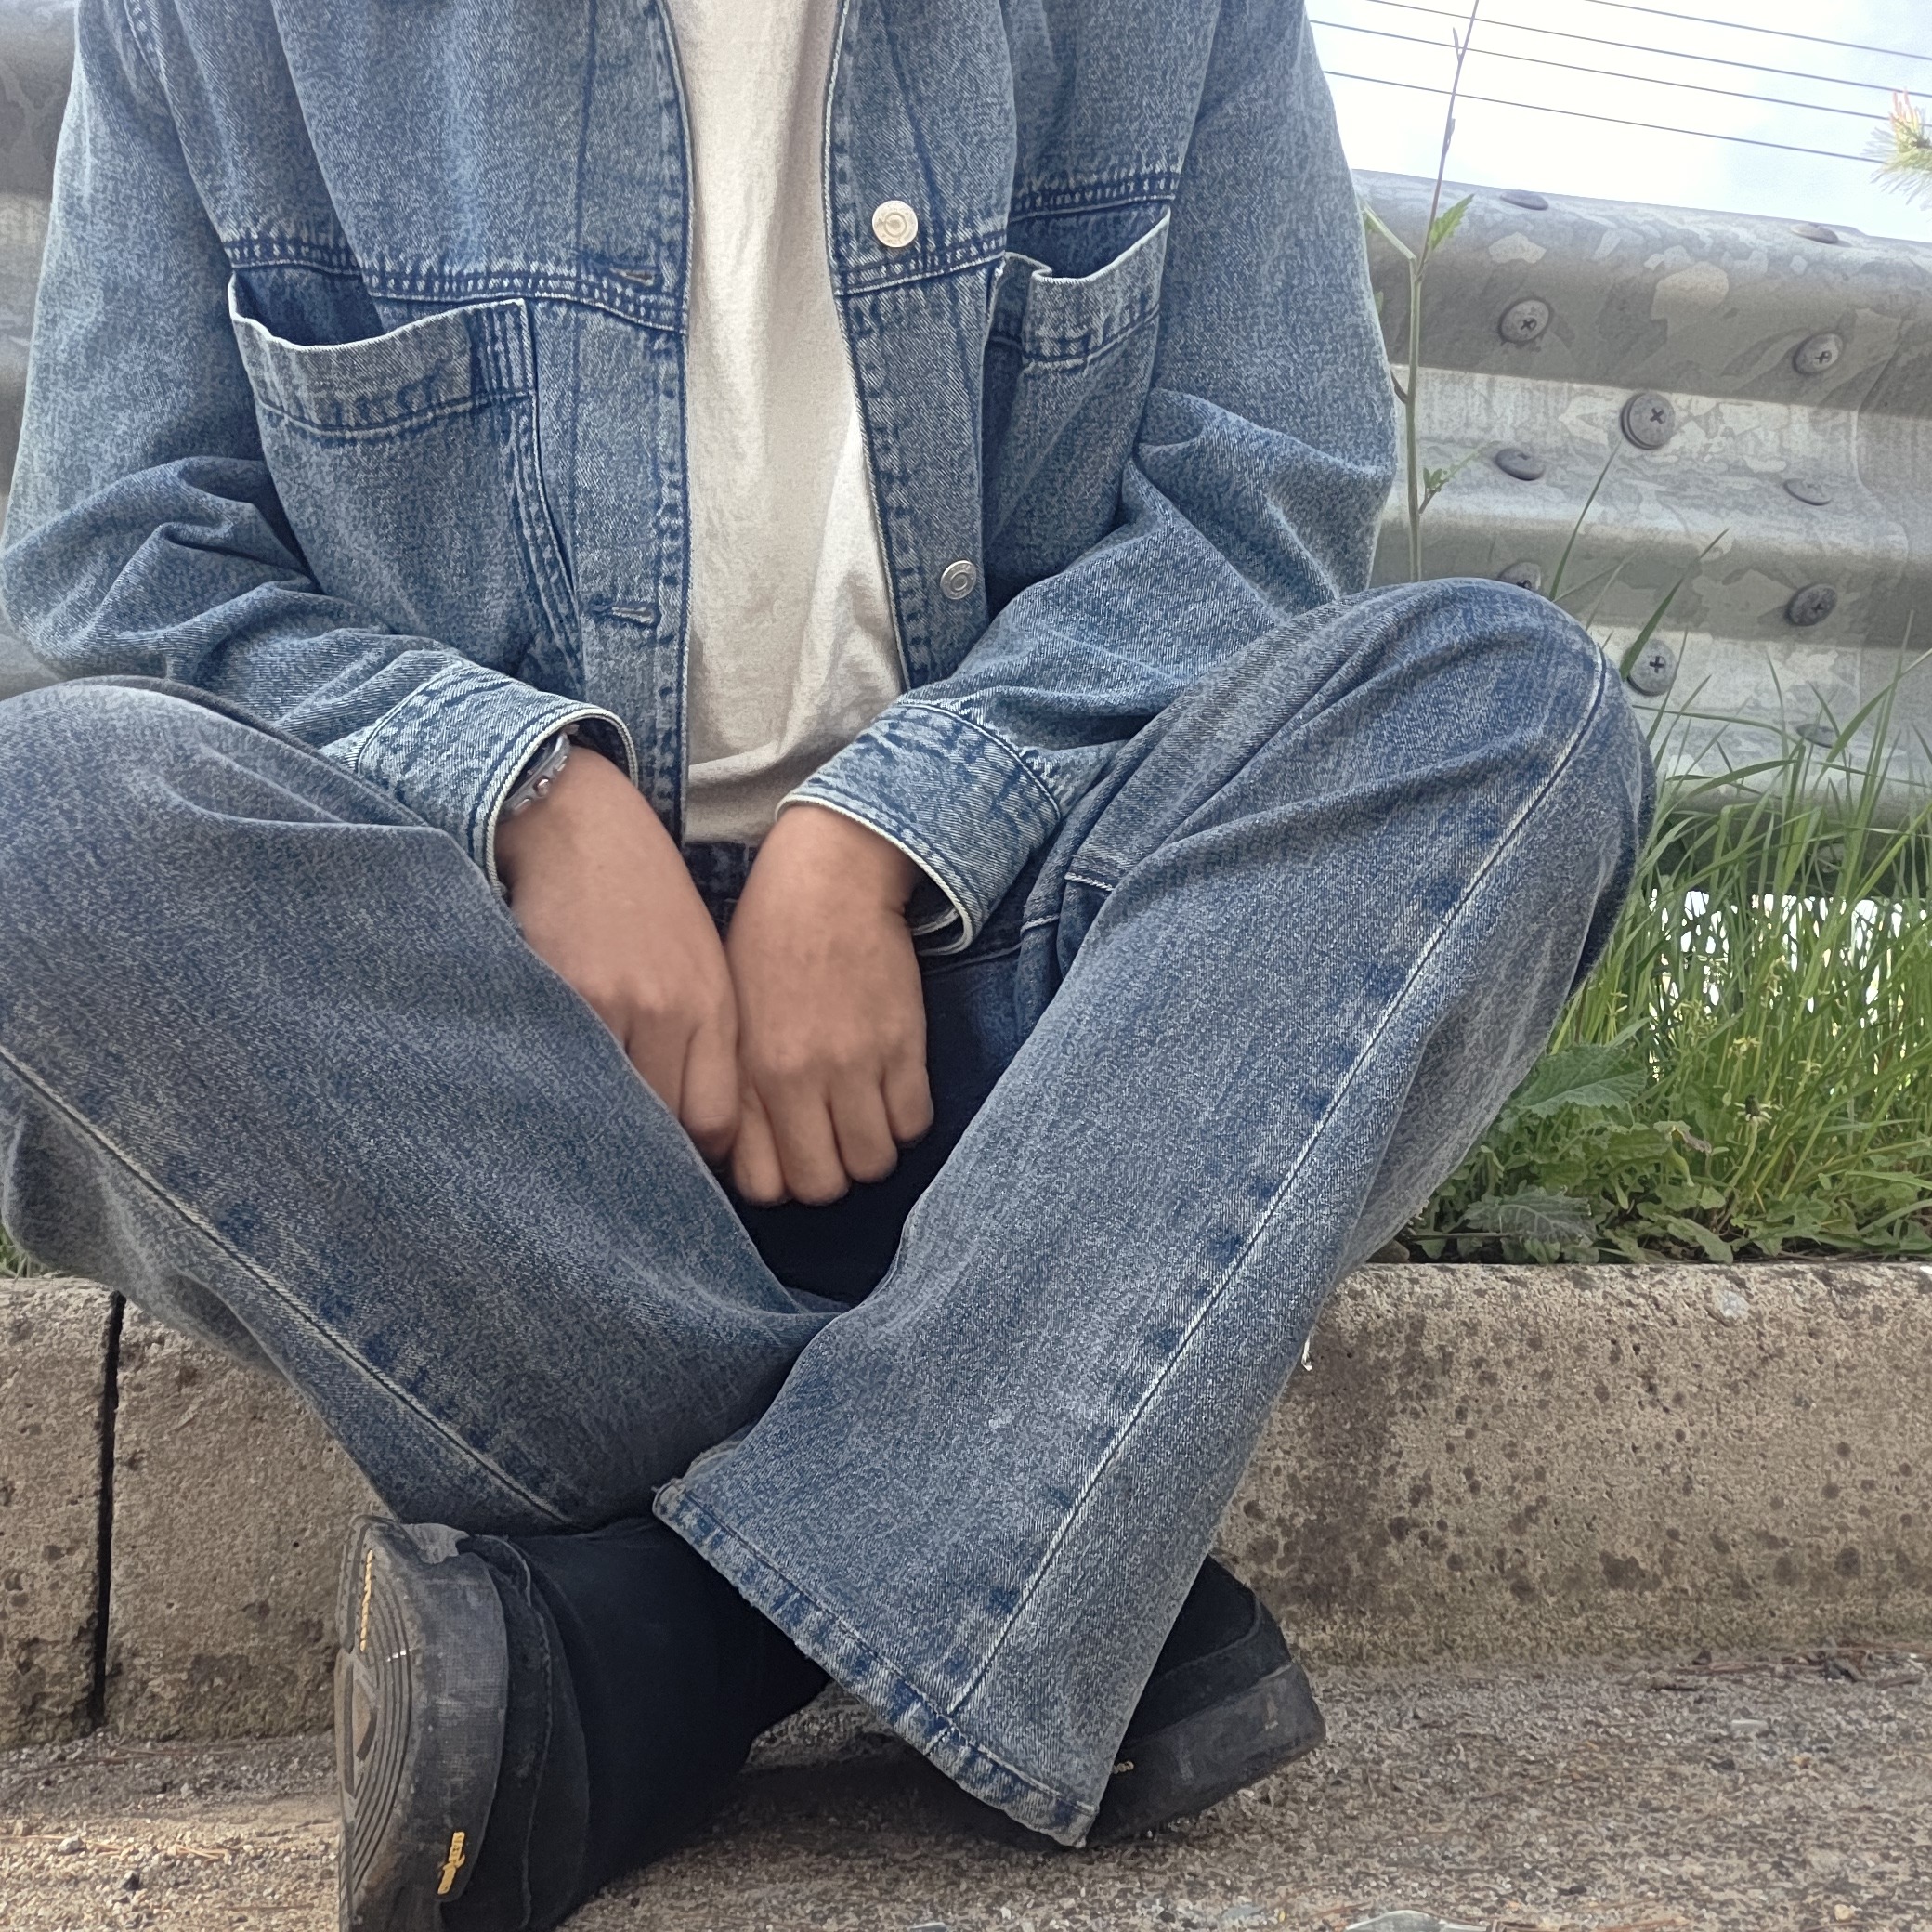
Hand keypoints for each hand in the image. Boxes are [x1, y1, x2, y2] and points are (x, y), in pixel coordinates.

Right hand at [496, 744, 738, 1161]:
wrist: (579, 823)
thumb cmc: (639, 901)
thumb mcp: (695, 965)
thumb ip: (700, 1043)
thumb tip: (690, 1134)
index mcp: (715, 1008)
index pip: (716, 1123)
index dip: (689, 1154)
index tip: (665, 1156)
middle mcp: (675, 1011)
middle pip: (664, 1128)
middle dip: (640, 1149)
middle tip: (616, 1154)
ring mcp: (618, 1004)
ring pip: (611, 1107)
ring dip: (591, 1121)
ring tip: (574, 1121)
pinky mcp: (563, 991)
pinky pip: (561, 1069)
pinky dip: (551, 1083)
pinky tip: (541, 1075)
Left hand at [726, 805, 934, 1205]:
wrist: (827, 877)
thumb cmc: (768, 941)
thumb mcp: (729, 1016)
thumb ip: (735, 1088)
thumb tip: (748, 1155)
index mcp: (746, 1072)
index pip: (764, 1185)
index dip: (779, 1179)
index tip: (788, 1153)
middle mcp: (797, 1076)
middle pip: (824, 1186)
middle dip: (829, 1173)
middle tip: (830, 1141)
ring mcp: (854, 1063)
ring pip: (875, 1163)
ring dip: (871, 1149)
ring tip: (863, 1116)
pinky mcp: (904, 1044)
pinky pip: (915, 1123)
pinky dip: (905, 1120)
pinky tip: (891, 1092)